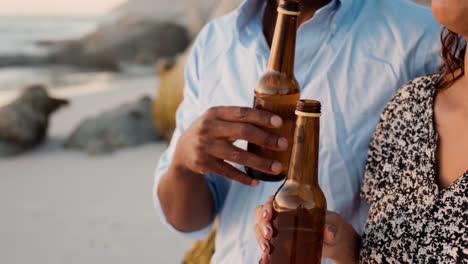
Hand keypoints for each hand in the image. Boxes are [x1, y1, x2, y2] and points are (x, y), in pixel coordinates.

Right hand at [171, 106, 287, 185]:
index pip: (242, 112)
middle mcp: (208, 128)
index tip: (279, 123)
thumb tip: (274, 121)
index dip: (261, 117)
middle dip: (265, 139)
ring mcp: (204, 146)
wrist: (182, 151)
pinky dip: (243, 178)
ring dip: (259, 163)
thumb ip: (238, 119)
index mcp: (215, 112)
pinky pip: (228, 172)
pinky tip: (256, 181)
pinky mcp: (203, 164)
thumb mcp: (218, 119)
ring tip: (277, 167)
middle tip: (284, 144)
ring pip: (237, 156)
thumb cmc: (210, 132)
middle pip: (242, 132)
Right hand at [254, 196, 360, 263]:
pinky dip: (263, 256)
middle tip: (269, 234)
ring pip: (260, 232)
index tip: (268, 215)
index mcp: (289, 205)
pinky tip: (263, 261)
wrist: (334, 241)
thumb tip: (328, 232)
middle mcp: (280, 216)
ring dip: (260, 240)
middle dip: (262, 225)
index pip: (271, 201)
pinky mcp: (280, 245)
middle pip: (260, 216)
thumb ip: (330, 225)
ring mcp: (278, 231)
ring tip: (267, 251)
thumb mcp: (332, 222)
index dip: (266, 207)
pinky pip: (266, 249)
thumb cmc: (331, 224)